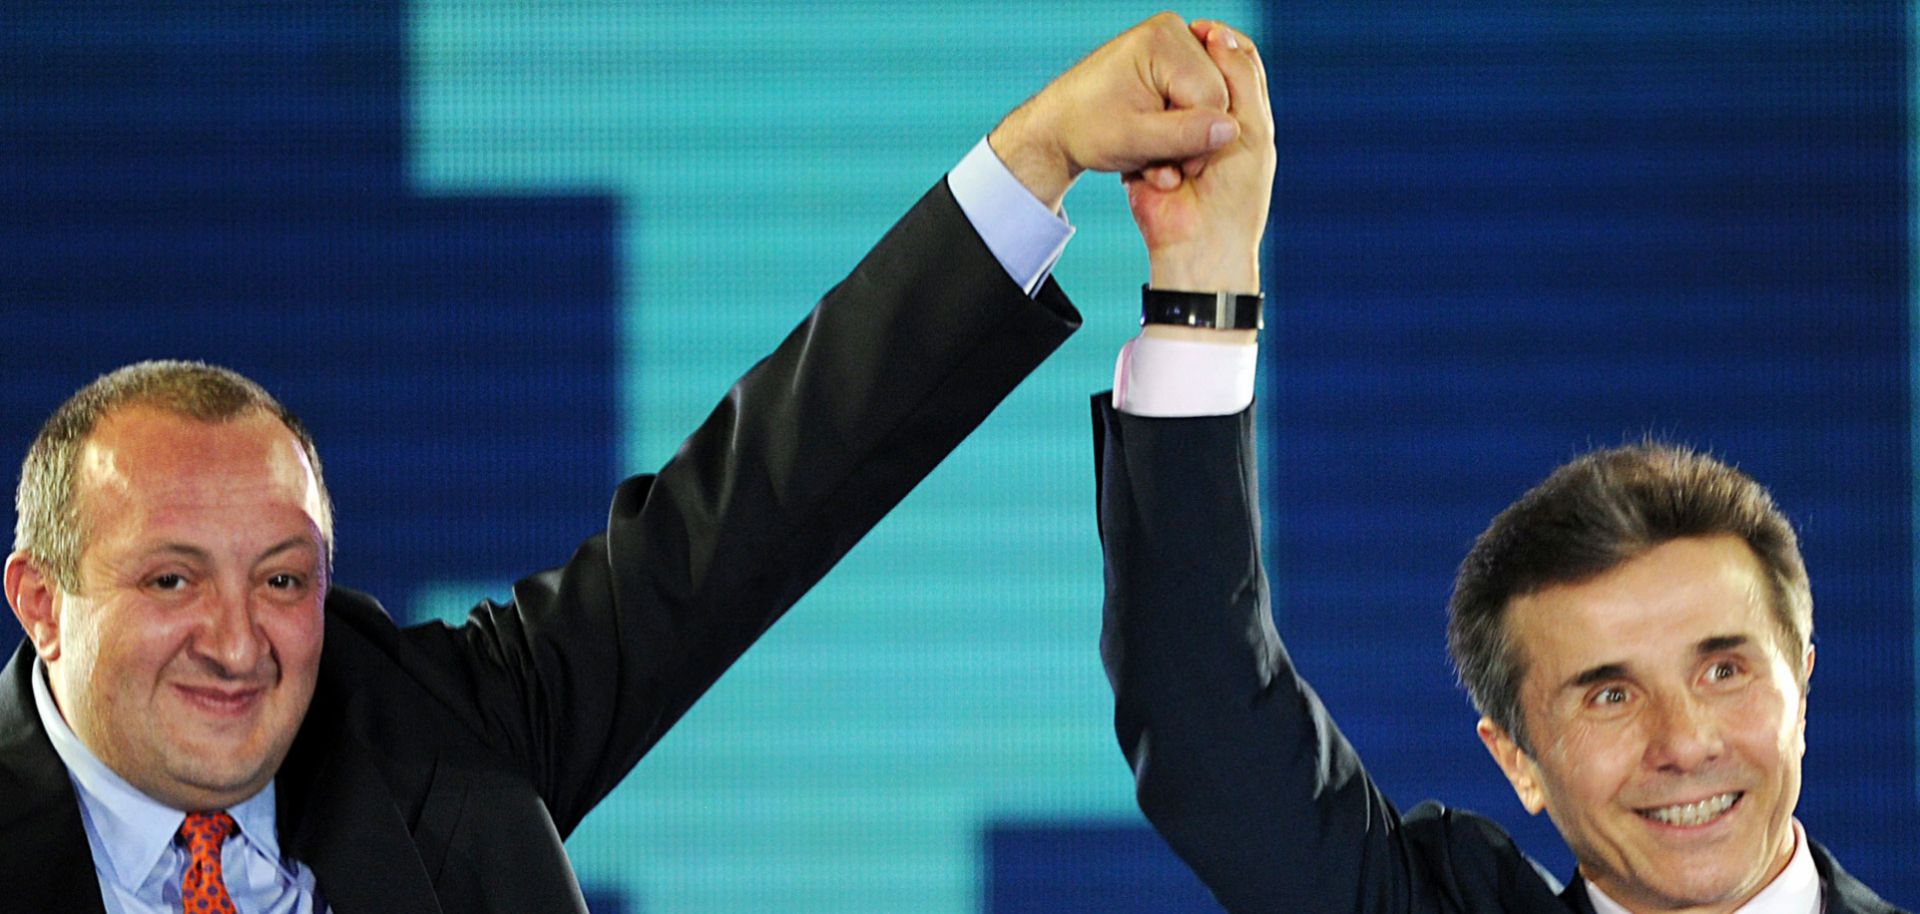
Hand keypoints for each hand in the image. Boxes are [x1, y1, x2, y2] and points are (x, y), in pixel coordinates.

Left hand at [988, 12, 1239, 211]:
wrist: (1060, 124)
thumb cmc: (1087, 131)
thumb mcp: (1133, 140)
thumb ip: (1182, 135)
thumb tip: (1231, 130)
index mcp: (1162, 40)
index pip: (1212, 97)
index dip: (1200, 141)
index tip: (1172, 170)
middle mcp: (1175, 31)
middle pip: (1216, 96)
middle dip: (1193, 137)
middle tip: (1160, 164)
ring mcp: (1177, 44)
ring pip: (1211, 101)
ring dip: (1187, 136)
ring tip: (1156, 154)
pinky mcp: (1177, 61)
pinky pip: (1200, 99)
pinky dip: (1183, 125)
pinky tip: (1159, 140)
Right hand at [1129, 20, 1273, 294]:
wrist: (1199, 247)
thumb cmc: (1235, 194)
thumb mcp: (1248, 129)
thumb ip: (1238, 81)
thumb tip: (1220, 35)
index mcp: (1242, 116)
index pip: (1233, 61)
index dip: (1217, 42)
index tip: (1199, 30)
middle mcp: (1209, 123)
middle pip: (1193, 76)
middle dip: (1184, 73)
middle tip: (1174, 64)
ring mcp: (1176, 140)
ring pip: (1164, 100)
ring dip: (1165, 108)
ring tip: (1172, 126)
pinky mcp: (1147, 159)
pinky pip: (1141, 132)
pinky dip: (1146, 137)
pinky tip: (1153, 145)